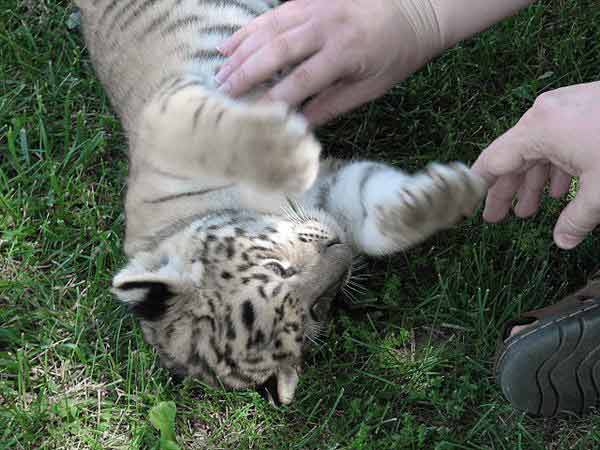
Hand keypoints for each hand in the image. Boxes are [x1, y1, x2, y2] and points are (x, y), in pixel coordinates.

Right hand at [215, 0, 442, 124]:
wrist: (418, 9)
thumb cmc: (396, 54)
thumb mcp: (371, 87)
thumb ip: (333, 105)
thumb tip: (298, 125)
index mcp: (346, 51)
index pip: (302, 79)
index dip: (275, 99)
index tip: (253, 117)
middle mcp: (327, 25)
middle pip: (277, 50)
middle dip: (246, 72)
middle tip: (222, 92)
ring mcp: (318, 6)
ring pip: (270, 28)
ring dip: (241, 50)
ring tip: (219, 71)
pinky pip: (274, 13)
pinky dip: (250, 29)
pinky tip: (231, 44)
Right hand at [471, 82, 599, 248]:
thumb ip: (577, 218)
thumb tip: (562, 241)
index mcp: (537, 130)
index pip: (493, 161)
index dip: (479, 186)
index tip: (469, 204)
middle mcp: (543, 115)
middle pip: (513, 158)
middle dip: (508, 192)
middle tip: (498, 219)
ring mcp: (564, 108)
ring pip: (537, 150)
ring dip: (533, 182)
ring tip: (530, 210)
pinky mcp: (584, 107)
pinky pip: (558, 139)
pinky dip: (556, 166)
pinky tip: (562, 189)